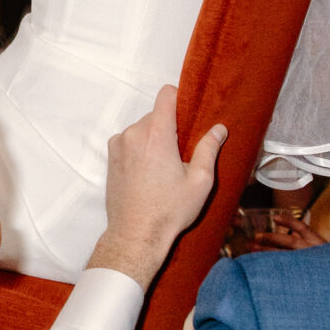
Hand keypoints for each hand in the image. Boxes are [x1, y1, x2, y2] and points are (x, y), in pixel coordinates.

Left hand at [86, 84, 227, 287]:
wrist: (135, 234)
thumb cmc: (169, 210)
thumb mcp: (200, 181)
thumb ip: (209, 149)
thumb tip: (219, 128)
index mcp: (156, 135)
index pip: (166, 95)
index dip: (180, 97)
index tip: (191, 111)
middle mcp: (133, 133)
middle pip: (156, 115)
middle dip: (171, 127)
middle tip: (184, 152)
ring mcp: (118, 144)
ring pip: (143, 129)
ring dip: (155, 139)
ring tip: (167, 167)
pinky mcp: (111, 156)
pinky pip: (130, 141)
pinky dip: (141, 149)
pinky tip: (151, 173)